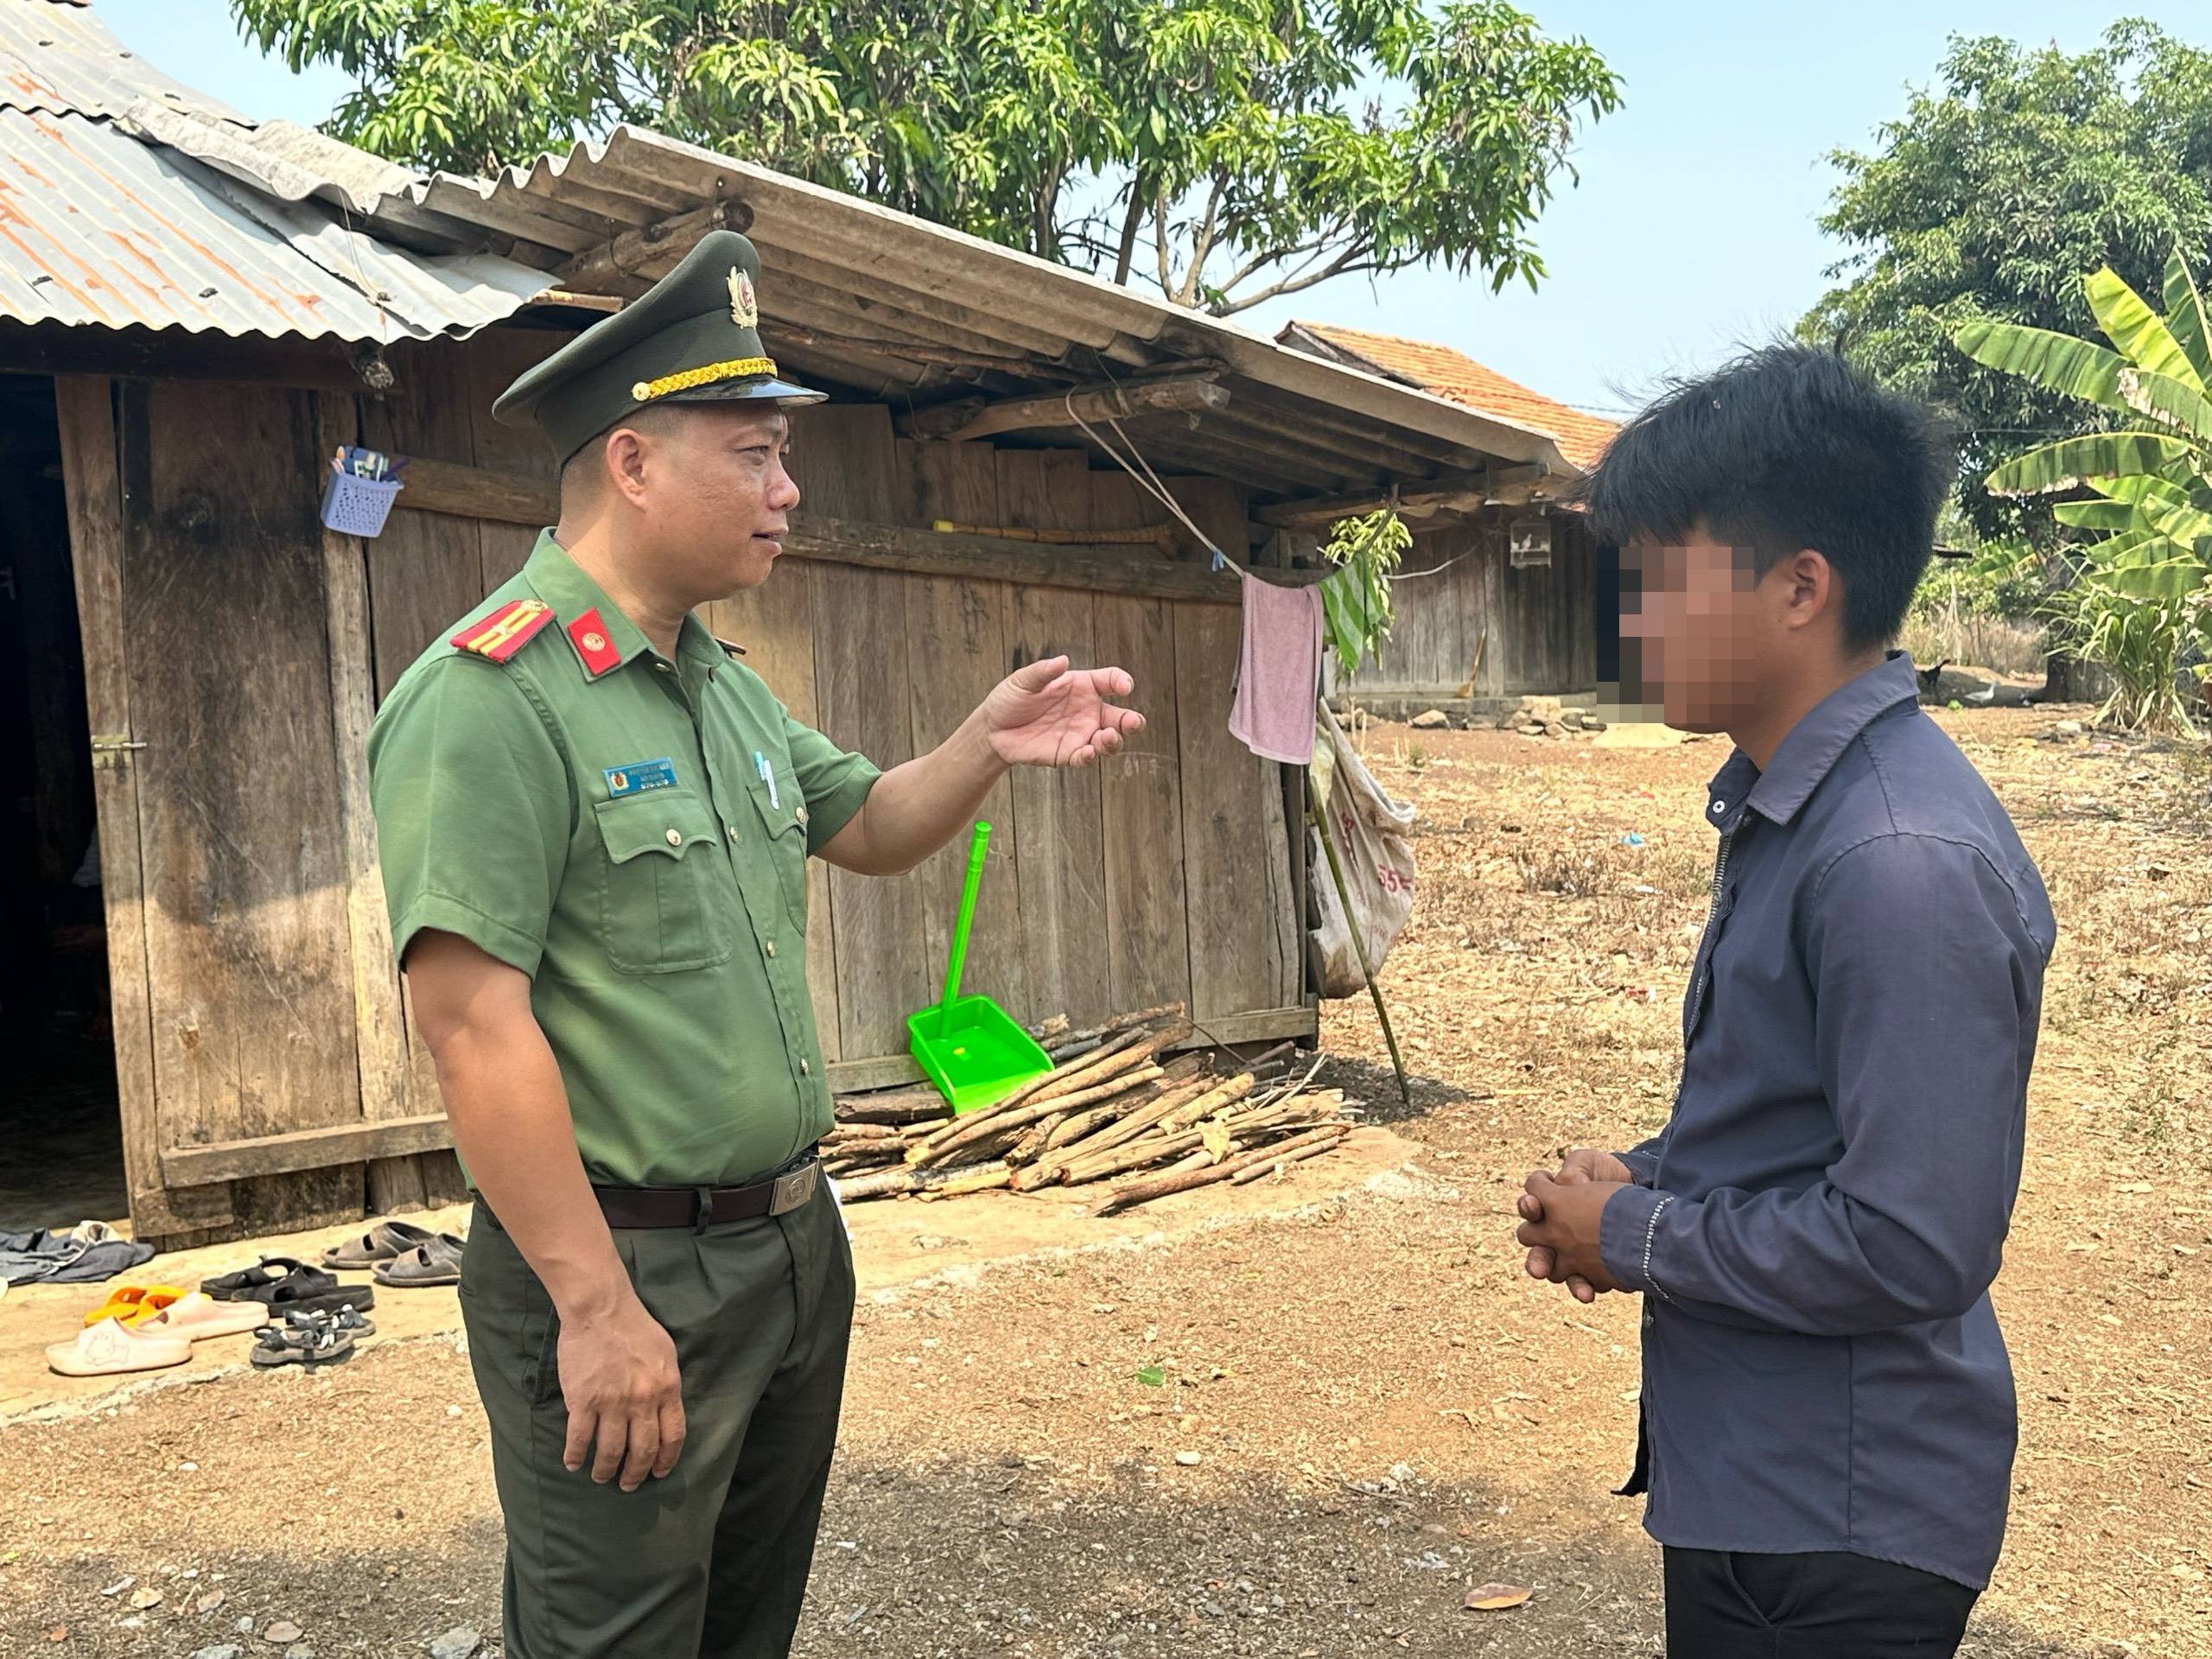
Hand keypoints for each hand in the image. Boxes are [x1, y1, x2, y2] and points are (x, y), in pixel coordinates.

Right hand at [555, 1292, 685, 1490]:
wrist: (601, 1309)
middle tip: (628, 1484)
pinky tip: (572, 1464)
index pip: (673, 1436)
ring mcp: (612, 1403)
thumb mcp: (666, 1354)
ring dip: (605, 1470)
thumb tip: (666, 1410)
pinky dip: (575, 1456)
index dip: (666, 1460)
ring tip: (601, 1477)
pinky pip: (579, 1439)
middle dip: (636, 1473)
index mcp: (667, 1389)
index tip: (659, 1473)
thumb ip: (667, 1385)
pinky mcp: (583, 1401)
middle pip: (643, 1450)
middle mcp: (642, 1401)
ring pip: (611, 1451)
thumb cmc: (635, 1327)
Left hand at [981, 656, 1143, 767]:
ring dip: (1114, 741)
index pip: (1110, 681)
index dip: (1122, 682)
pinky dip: (1090, 757)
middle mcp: (1087, 711)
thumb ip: (1043, 672)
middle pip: (1120, 717)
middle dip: (1132, 721)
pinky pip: (1085, 758)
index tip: (1125, 687)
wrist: (992, 730)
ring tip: (1107, 736)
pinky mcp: (1069, 755)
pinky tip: (1087, 753)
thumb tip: (1062, 661)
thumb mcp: (1023, 681)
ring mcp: (1080, 734)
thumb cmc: (1010, 699)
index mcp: (1082, 686)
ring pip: (1109, 741)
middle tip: (1134, 723)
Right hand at [1516, 1169, 1627, 1302]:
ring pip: (1551, 1269)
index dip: (1529, 1205)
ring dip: (1553, 1275)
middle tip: (1538, 1260)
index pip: (1530, 1206)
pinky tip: (1588, 1293)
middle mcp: (1552, 1229)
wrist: (1635, 1189)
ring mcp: (1570, 1251)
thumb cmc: (1606, 1173)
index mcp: (1547, 1202)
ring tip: (1557, 1282)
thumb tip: (1570, 1184)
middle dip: (1534, 1252)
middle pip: (1533, 1243)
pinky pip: (1579, 1282)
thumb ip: (1575, 1169)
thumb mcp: (1590, 1162)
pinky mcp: (1591, 1266)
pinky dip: (1581, 1288)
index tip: (1534, 1203)